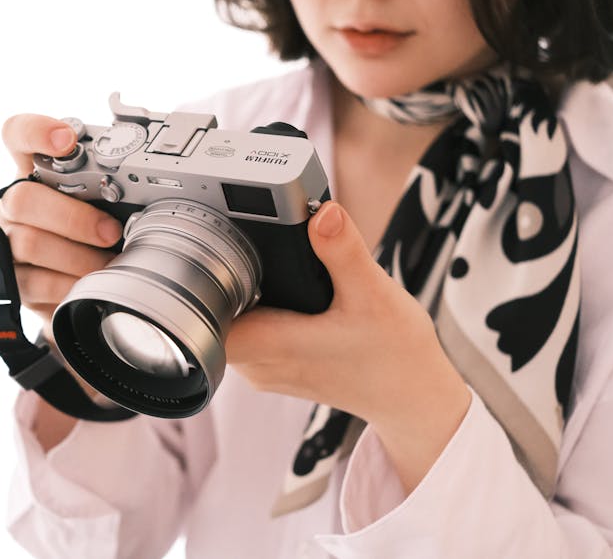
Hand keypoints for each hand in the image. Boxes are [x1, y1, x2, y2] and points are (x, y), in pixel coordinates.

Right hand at [0, 114, 123, 337]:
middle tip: (111, 232)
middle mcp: (12, 204)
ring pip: (30, 243)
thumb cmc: (95, 229)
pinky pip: (36, 283)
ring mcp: (7, 243)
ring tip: (108, 263)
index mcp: (33, 172)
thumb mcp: (105, 200)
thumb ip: (113, 181)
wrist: (75, 282)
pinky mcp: (12, 282)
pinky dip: (71, 285)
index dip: (36, 131)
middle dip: (74, 218)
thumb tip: (157, 171)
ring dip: (79, 257)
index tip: (66, 140)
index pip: (18, 135)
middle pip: (21, 199)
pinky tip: (90, 283)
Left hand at [225, 201, 470, 488]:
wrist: (414, 398)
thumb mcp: (373, 293)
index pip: (203, 320)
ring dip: (243, 294)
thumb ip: (343, 251)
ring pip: (231, 324)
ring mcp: (266, 370)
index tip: (213, 253)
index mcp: (272, 345)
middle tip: (245, 244)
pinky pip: (250, 334)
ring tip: (267, 266)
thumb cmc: (396, 355)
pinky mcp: (277, 368)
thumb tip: (321, 213)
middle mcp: (260, 364)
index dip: (199, 286)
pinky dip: (260, 311)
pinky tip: (284, 293)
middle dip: (225, 277)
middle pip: (212, 315)